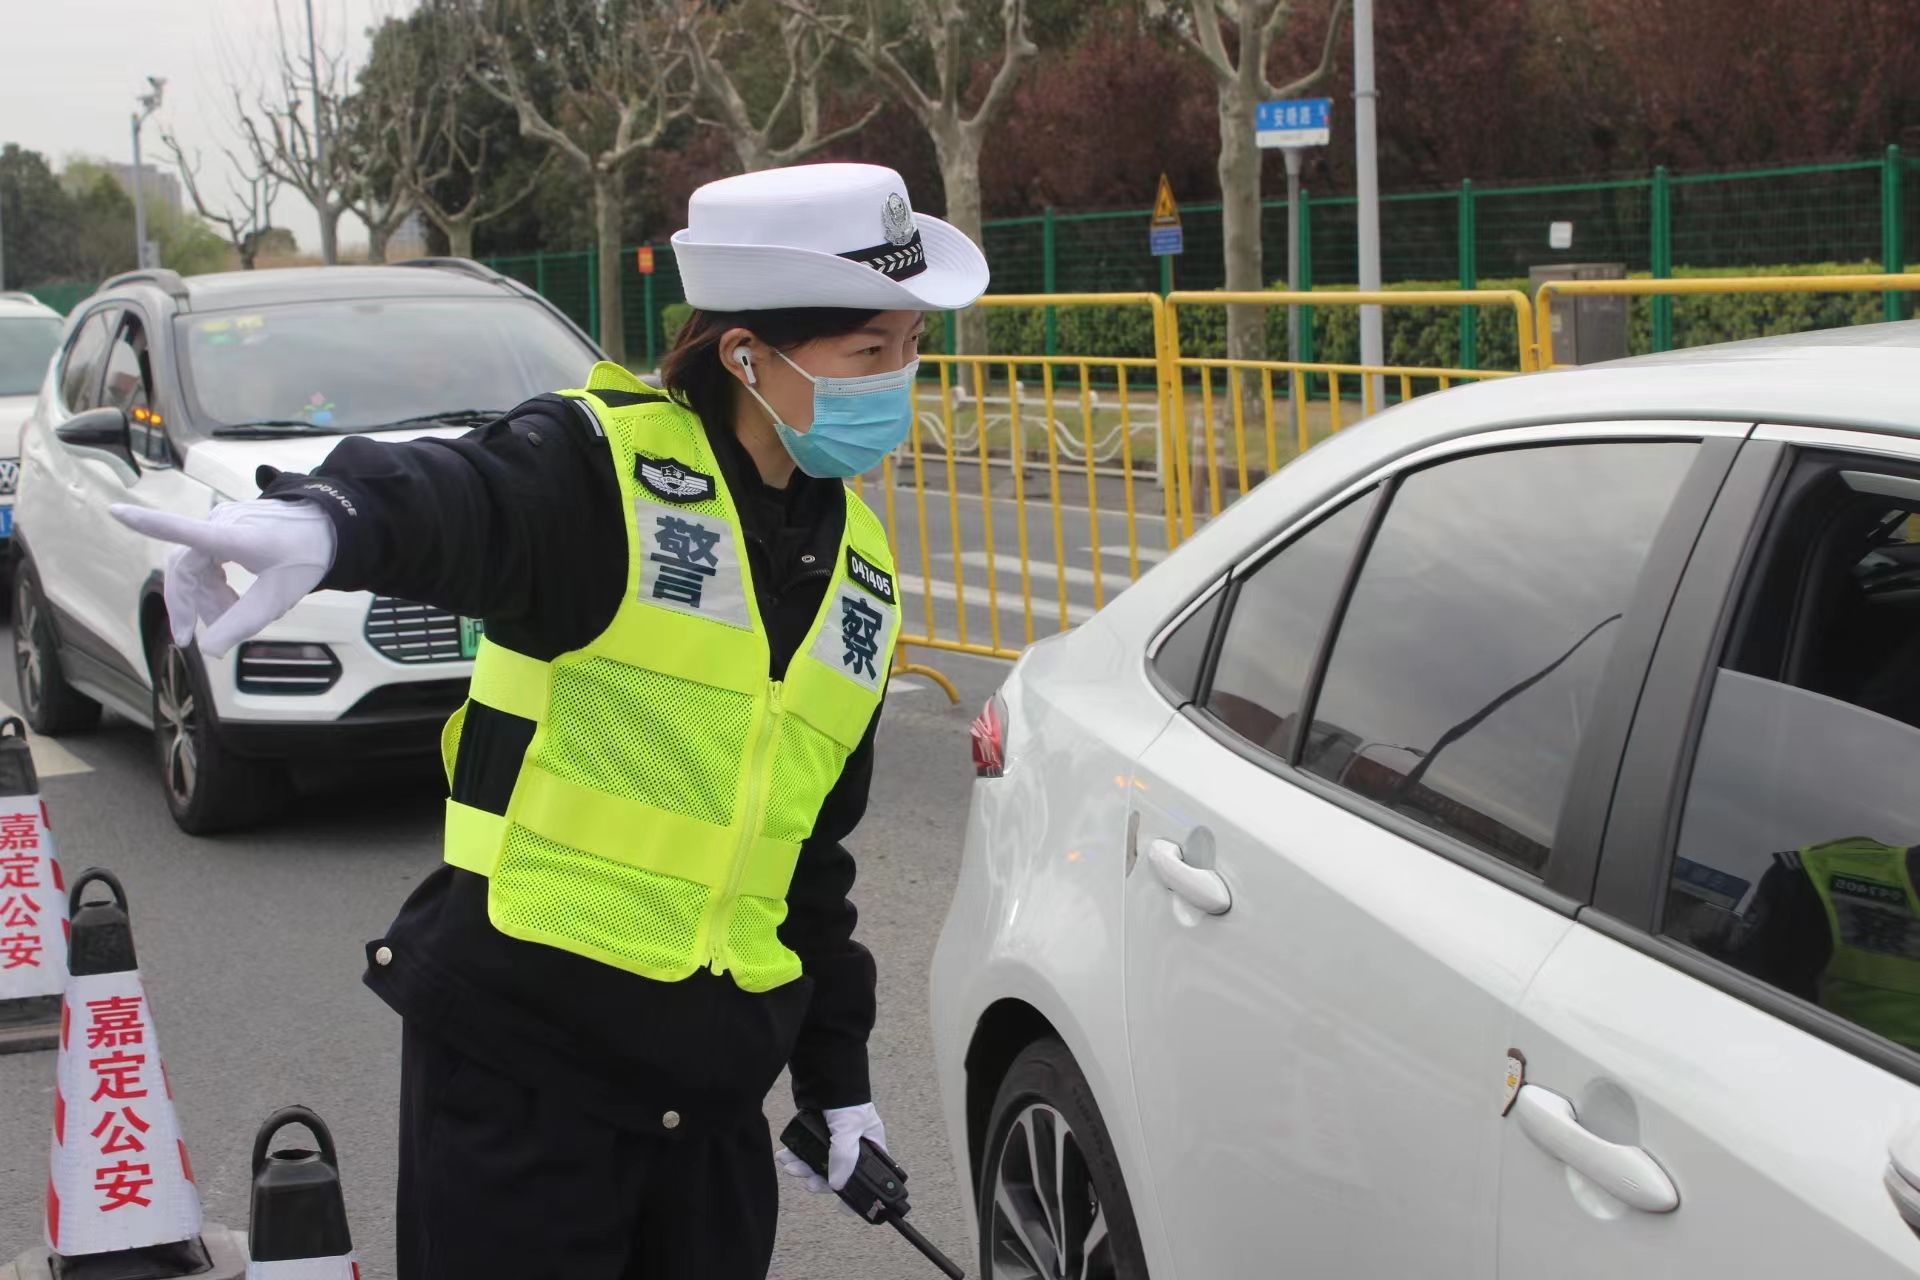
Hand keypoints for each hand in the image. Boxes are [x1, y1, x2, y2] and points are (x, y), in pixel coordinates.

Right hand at [110, 499, 335, 657]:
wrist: (328, 527)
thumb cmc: (305, 558)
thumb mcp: (277, 598)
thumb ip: (241, 623)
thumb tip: (206, 650)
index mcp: (232, 537)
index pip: (185, 530)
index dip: (149, 523)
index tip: (116, 512)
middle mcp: (220, 524)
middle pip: (183, 568)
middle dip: (187, 605)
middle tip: (191, 638)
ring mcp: (218, 523)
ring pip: (191, 565)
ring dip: (201, 597)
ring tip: (223, 619)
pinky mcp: (220, 526)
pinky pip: (202, 558)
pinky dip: (208, 584)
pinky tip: (225, 602)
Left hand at [773, 1103, 887, 1211]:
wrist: (823, 1074)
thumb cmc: (846, 1099)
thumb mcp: (850, 1129)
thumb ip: (844, 1157)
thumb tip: (836, 1186)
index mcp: (871, 1145)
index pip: (868, 1176)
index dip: (858, 1193)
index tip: (844, 1208)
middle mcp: (853, 1145)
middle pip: (838, 1174)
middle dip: (820, 1179)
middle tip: (808, 1182)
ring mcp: (832, 1140)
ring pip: (818, 1164)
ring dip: (803, 1168)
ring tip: (789, 1165)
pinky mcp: (815, 1133)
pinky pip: (806, 1151)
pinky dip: (795, 1155)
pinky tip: (785, 1156)